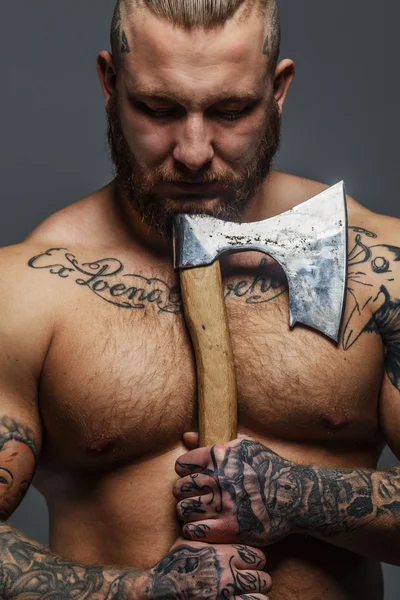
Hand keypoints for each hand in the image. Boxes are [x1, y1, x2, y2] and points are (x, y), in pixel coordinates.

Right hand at [143, 537, 271, 598]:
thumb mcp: (189, 541)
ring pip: (261, 594)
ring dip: (257, 593)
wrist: (158, 590)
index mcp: (222, 553)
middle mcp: (227, 574)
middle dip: (258, 578)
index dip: (254, 560)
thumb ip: (207, 530)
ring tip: (249, 592)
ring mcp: (226, 595)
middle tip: (250, 579)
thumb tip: (217, 517)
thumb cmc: (174, 564)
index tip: (249, 563)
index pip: (257, 556)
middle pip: (263, 576)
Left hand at [174, 434, 303, 545]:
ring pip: (183, 510)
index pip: (182, 465)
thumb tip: (186, 436)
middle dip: (184, 493)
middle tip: (194, 497)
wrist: (295, 496)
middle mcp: (219, 478)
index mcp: (220, 455)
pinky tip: (202, 526)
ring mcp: (223, 504)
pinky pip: (193, 530)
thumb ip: (214, 440)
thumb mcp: (245, 446)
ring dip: (187, 512)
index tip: (192, 478)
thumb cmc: (269, 468)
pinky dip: (193, 530)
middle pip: (179, 488)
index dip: (185, 472)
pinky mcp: (229, 528)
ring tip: (198, 512)